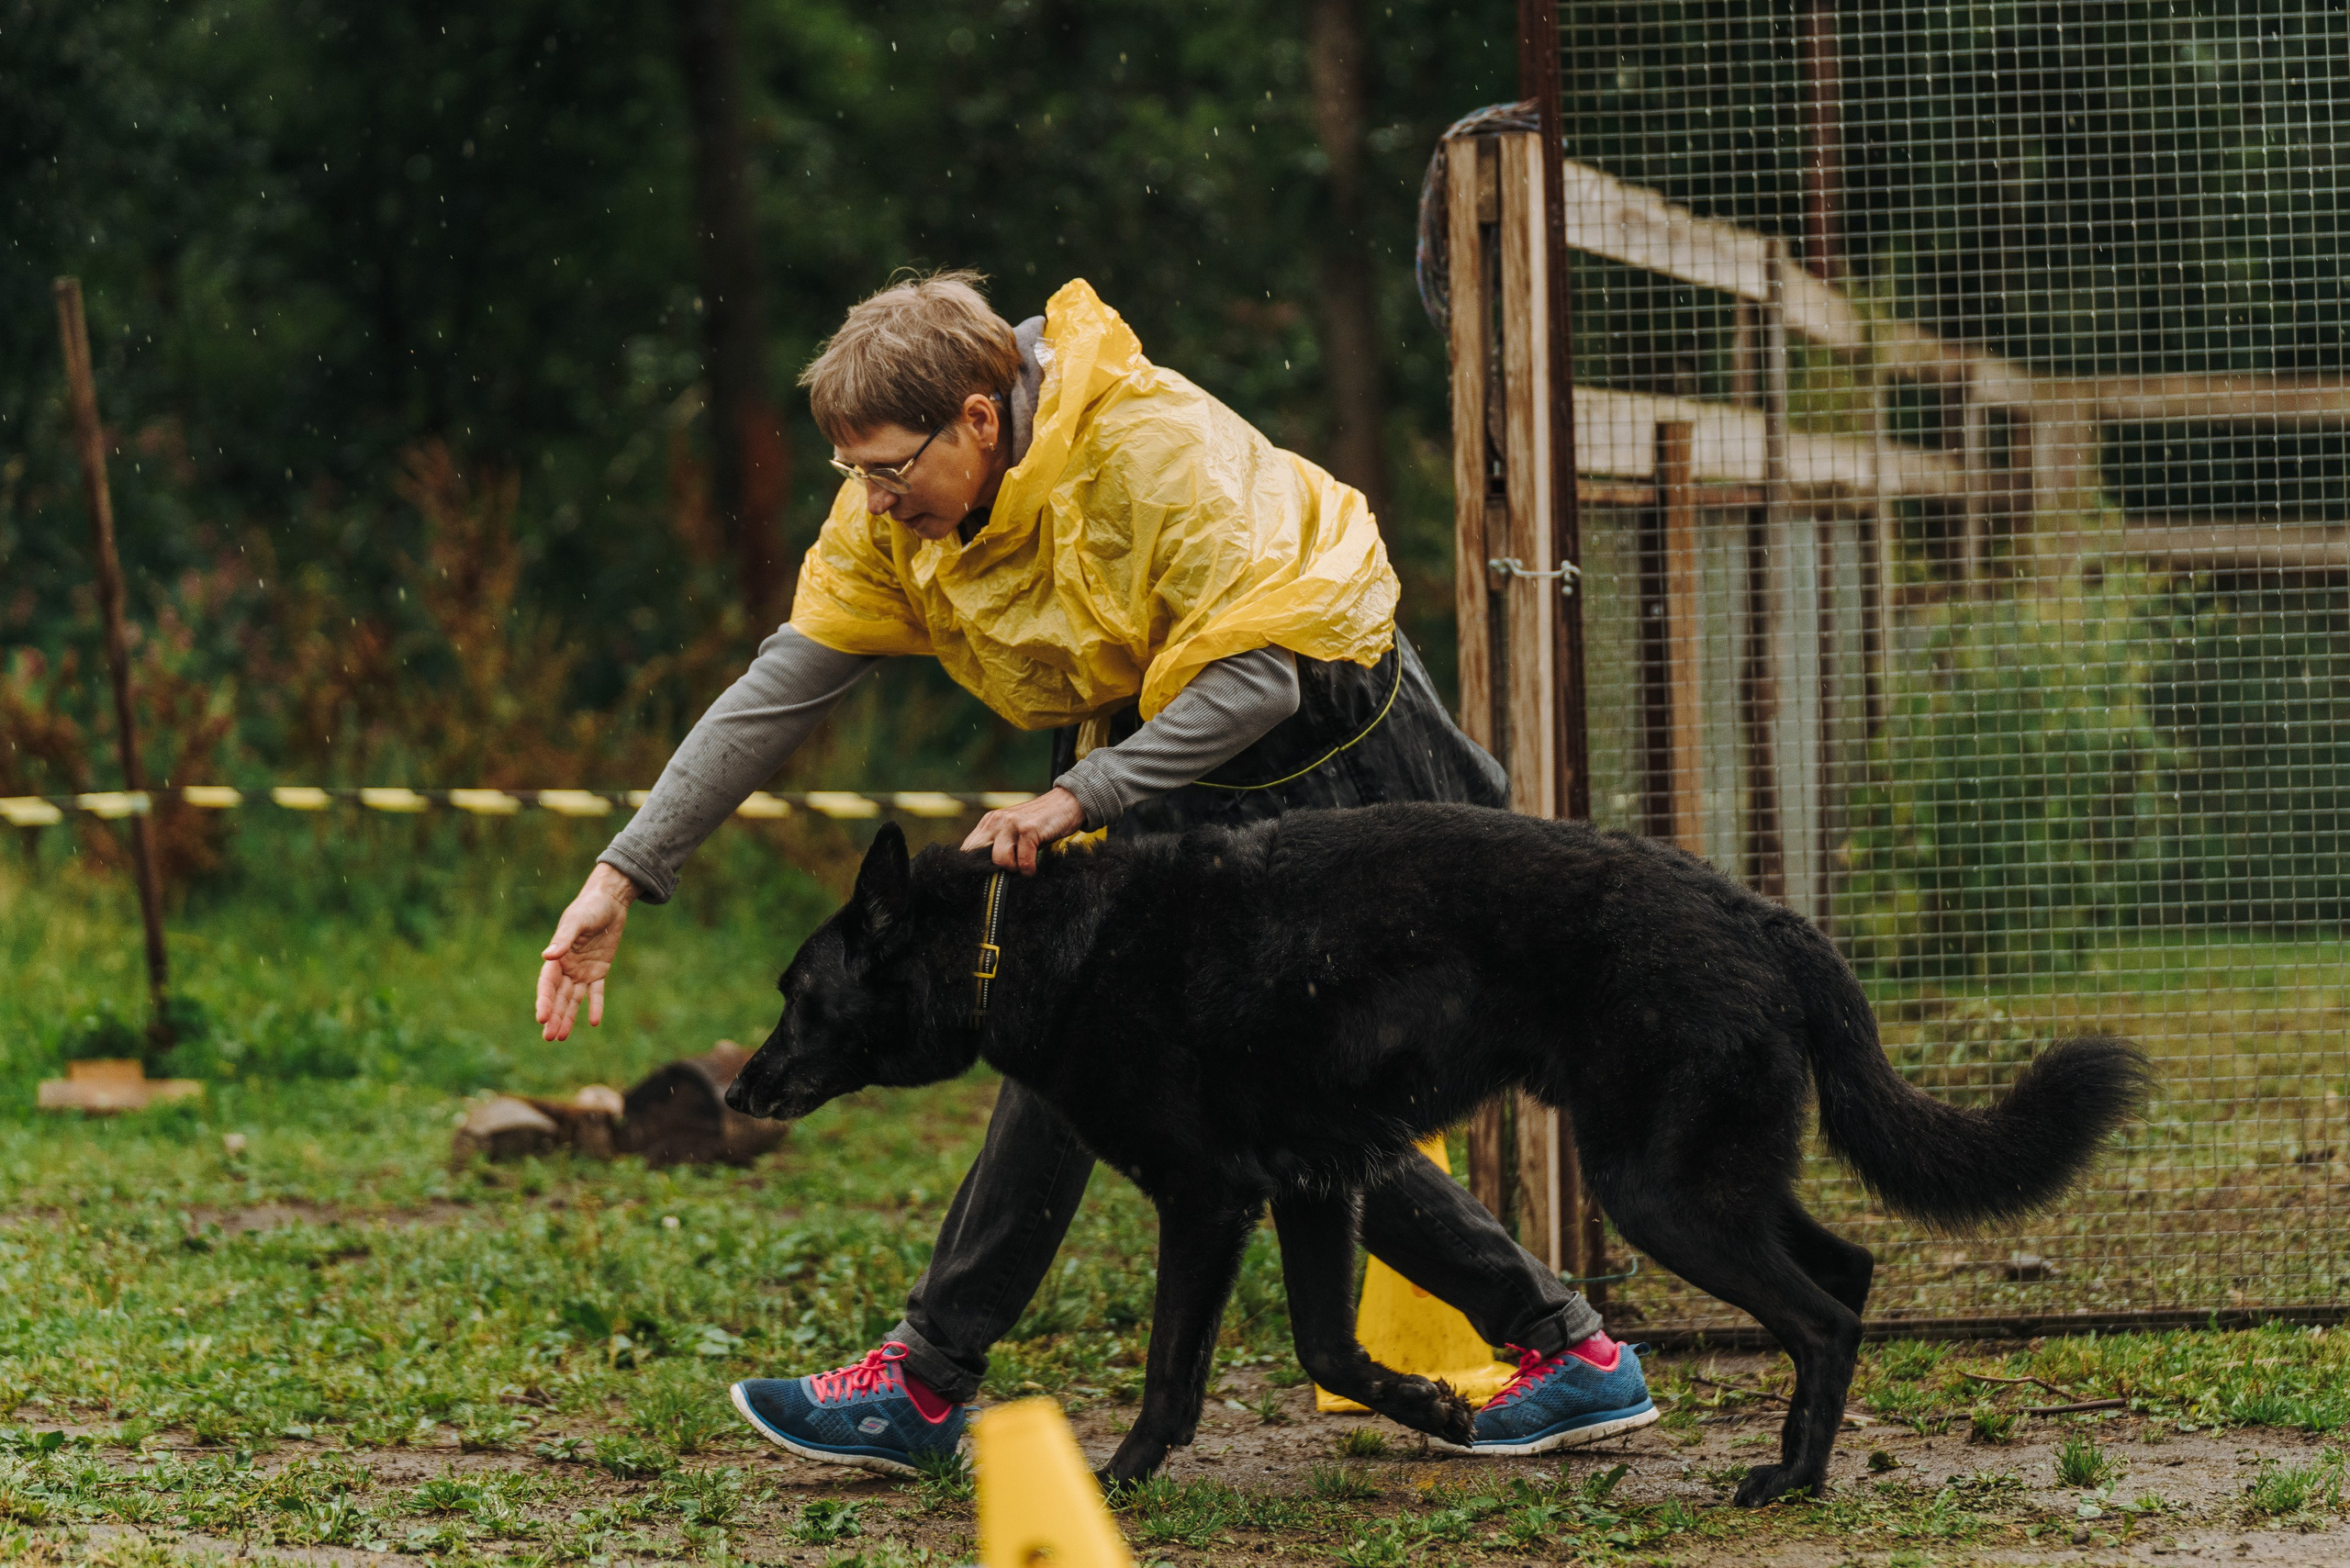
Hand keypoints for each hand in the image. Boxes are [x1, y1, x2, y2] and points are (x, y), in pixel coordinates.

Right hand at [536, 862, 638, 1040]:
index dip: (544, 1001)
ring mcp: (582, 971)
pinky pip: (596, 992)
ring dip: (568, 1017)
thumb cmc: (589, 907)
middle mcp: (567, 967)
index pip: (547, 984)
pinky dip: (595, 1006)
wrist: (610, 901)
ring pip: (573, 999)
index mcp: (557, 957)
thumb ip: (563, 939)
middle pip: (558, 996)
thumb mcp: (577, 921)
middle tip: (549, 1037)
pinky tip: (593, 1022)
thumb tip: (547, 956)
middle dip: (553, 1016)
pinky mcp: (599, 971)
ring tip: (561, 1037)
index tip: (541, 1018)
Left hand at [961, 786, 1087, 874]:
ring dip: (1013, 869)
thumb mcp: (1014, 832)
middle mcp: (996, 820)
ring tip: (1023, 866)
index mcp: (989, 822)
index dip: (974, 867)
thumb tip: (987, 873)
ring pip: (999, 860)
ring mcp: (1011, 823)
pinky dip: (1028, 870)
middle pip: (980, 857)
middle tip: (1009, 874)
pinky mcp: (1028, 829)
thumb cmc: (1041, 823)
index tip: (984, 879)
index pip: (968, 849)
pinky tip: (1033, 868)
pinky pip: (1022, 861)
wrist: (1067, 803)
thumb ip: (998, 845)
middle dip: (993, 871)